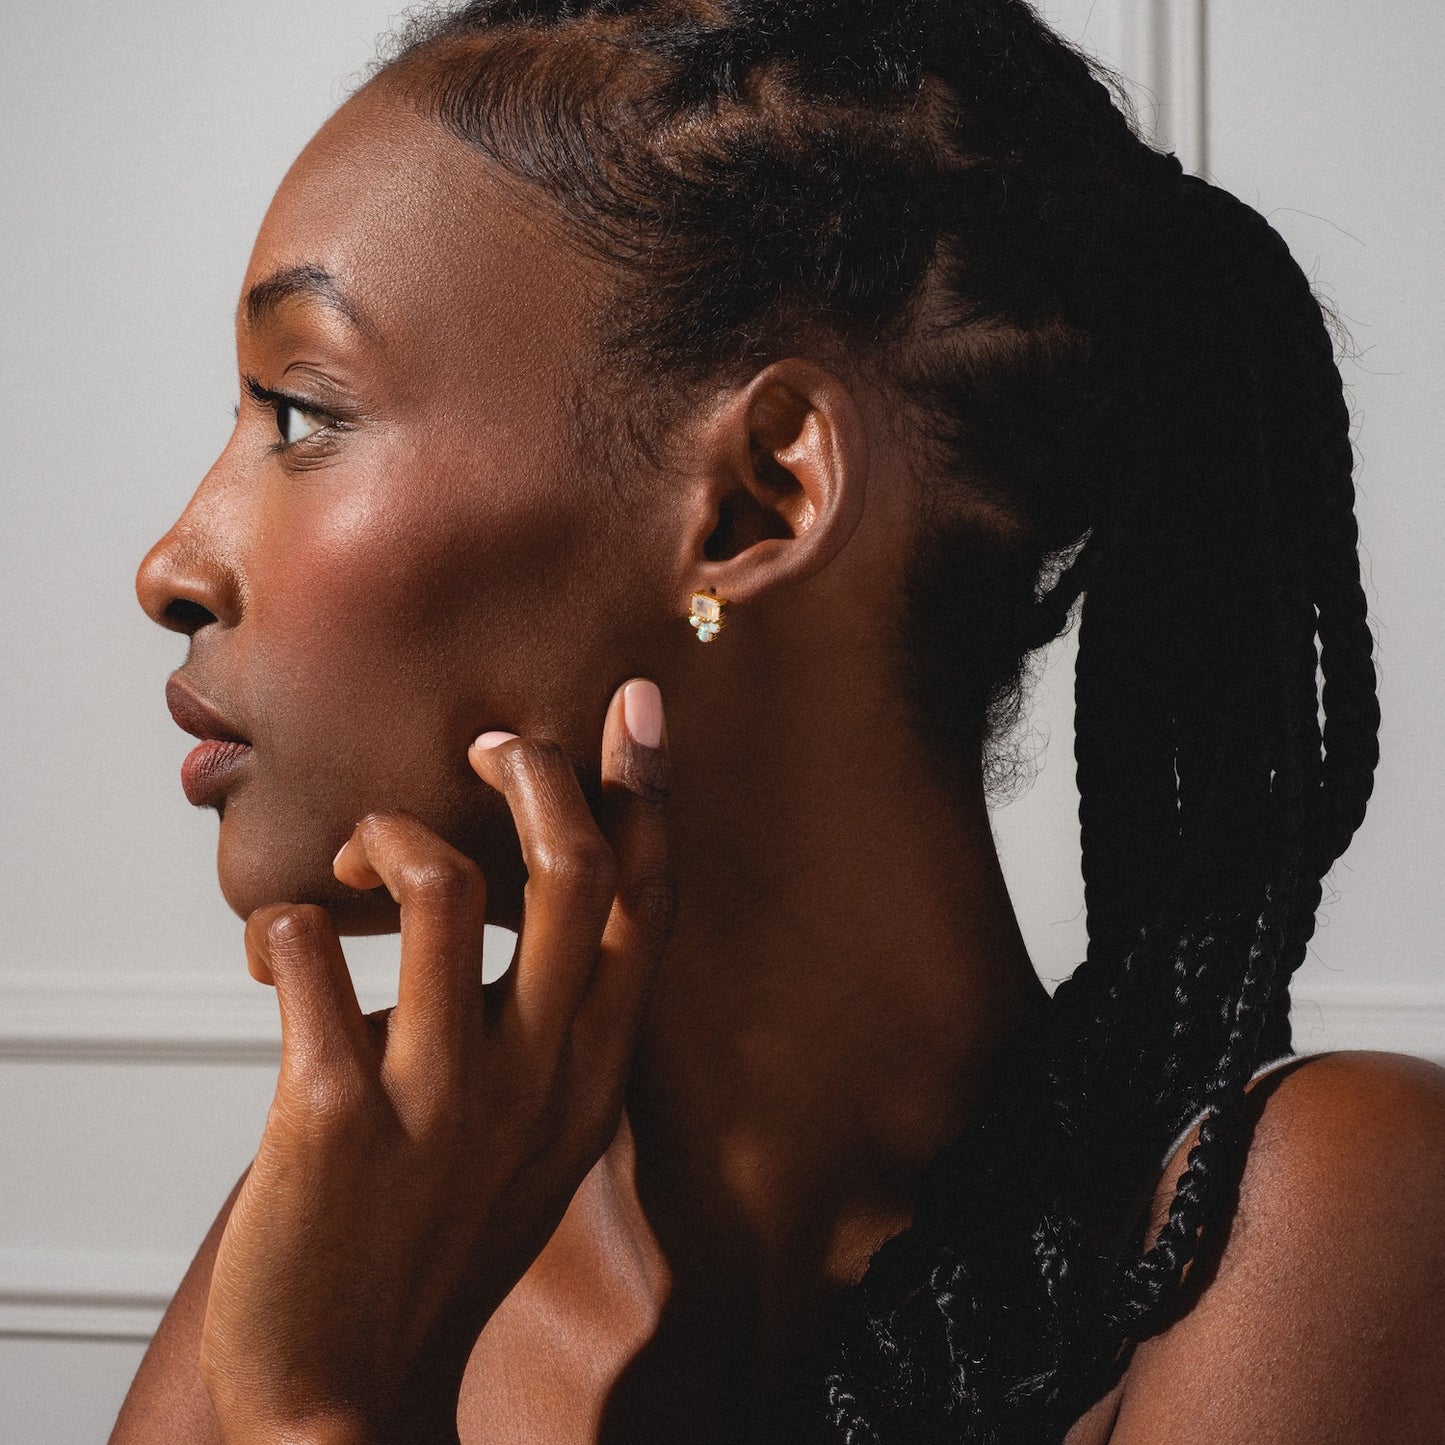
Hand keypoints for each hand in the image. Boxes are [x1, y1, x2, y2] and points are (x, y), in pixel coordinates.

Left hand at [198, 679, 673, 1444]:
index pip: (643, 904)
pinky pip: (308, 955)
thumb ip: (559, 1026)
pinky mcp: (333, 1114)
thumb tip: (524, 905)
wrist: (351, 1386)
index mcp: (591, 1069)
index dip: (645, 793)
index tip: (636, 709)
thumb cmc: (444, 1239)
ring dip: (389, 836)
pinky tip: (273, 955)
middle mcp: (536, 1070)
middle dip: (537, 772)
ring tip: (359, 865)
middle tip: (489, 744)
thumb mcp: (543, 1131)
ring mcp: (440, 1093)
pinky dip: (282, 926)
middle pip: (570, 869)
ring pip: (441, 884)